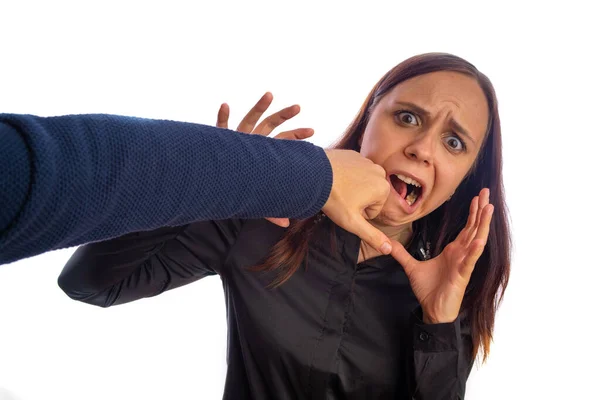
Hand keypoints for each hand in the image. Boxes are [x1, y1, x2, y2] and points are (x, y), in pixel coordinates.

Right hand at [217, 92, 313, 227]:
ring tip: (270, 94)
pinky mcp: (218, 141)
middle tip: (299, 107)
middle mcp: (251, 142)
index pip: (283, 142)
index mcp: (262, 153)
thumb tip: (286, 224)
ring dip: (259, 107)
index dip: (297, 136)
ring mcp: (235, 139)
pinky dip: (221, 116)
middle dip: (284, 115)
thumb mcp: (255, 198)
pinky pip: (219, 127)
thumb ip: (270, 209)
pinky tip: (225, 106)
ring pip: (249, 120)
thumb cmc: (236, 188)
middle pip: (270, 125)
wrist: (214, 184)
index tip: (312, 133)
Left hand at [322, 149, 392, 254]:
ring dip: (351, 187)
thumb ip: (372, 236)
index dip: (359, 213)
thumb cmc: (334, 199)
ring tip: (337, 189)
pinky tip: (334, 178)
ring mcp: (366, 160)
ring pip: (361, 183)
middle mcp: (379, 172)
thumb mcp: (353, 222)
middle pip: (370, 195)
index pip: (374, 210)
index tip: (348, 207)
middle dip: (358, 199)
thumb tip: (389, 249)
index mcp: (383, 188)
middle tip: (342, 199)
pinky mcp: (353, 154)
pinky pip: (353, 170)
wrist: (313, 175)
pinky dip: (345, 175)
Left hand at [390, 188, 493, 322]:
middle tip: (486, 192)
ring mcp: (463, 264)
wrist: (432, 310)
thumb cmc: (428, 290)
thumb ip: (402, 254)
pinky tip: (479, 241)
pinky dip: (474, 252)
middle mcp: (461, 254)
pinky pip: (470, 262)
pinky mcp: (462, 276)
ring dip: (482, 225)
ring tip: (488, 208)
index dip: (472, 212)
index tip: (477, 197)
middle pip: (474, 228)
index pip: (466, 227)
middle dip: (480, 210)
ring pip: (476, 241)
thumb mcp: (412, 267)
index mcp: (453, 251)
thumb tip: (389, 243)